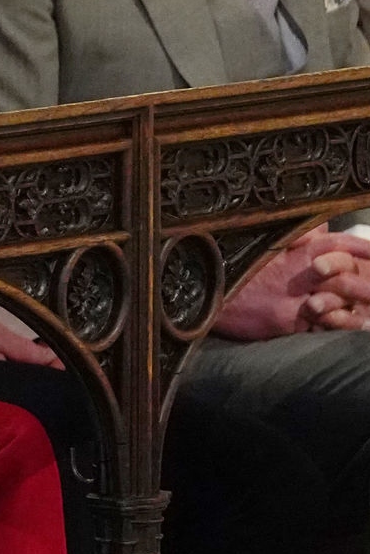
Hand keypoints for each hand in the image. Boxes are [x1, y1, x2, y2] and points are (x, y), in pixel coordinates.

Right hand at [214, 227, 369, 338]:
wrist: (200, 290)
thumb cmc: (234, 268)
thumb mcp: (263, 246)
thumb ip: (295, 237)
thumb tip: (320, 226)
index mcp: (295, 250)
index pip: (338, 243)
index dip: (362, 248)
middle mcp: (298, 271)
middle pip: (347, 274)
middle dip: (367, 284)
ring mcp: (293, 297)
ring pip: (339, 302)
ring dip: (356, 310)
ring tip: (366, 317)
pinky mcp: (285, 320)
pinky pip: (321, 326)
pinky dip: (338, 326)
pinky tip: (346, 326)